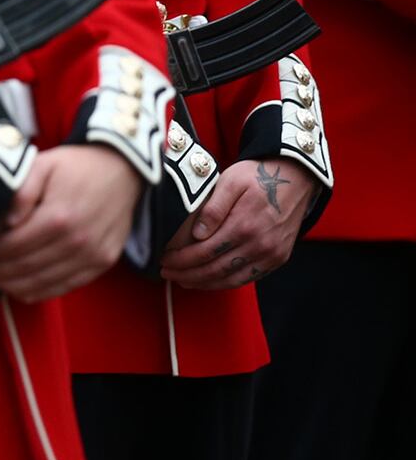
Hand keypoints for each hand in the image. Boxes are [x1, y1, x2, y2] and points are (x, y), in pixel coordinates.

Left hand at [0, 144, 141, 303]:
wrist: (122, 170)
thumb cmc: (76, 166)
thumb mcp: (43, 166)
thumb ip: (21, 193)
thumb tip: (6, 223)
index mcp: (58, 216)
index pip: (14, 245)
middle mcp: (77, 240)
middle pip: (27, 266)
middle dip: (0, 270)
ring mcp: (93, 255)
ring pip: (46, 282)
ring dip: (17, 285)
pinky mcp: (103, 262)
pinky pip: (69, 286)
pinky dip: (43, 292)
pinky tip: (24, 289)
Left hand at [160, 157, 312, 289]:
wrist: (295, 178)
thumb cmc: (258, 176)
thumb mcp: (231, 181)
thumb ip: (213, 208)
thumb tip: (197, 233)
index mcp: (244, 225)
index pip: (205, 252)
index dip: (182, 260)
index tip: (164, 260)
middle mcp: (260, 244)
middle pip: (216, 269)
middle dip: (187, 274)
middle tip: (167, 273)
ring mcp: (271, 254)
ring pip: (231, 279)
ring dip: (204, 283)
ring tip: (184, 280)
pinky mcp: (278, 258)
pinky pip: (249, 278)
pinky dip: (226, 282)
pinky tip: (211, 280)